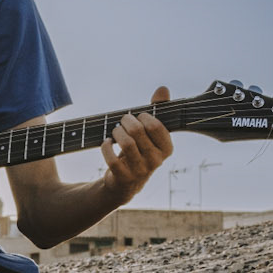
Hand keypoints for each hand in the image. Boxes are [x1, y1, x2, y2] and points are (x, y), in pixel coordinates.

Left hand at [100, 85, 172, 204]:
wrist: (126, 183)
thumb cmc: (140, 150)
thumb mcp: (150, 133)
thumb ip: (158, 110)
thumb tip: (162, 89)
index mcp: (167, 149)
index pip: (157, 126)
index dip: (144, 117)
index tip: (138, 117)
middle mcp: (156, 161)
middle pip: (138, 131)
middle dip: (126, 121)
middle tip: (123, 121)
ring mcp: (140, 170)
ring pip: (125, 143)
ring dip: (116, 132)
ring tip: (115, 130)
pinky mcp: (123, 178)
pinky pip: (111, 158)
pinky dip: (106, 147)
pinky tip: (106, 143)